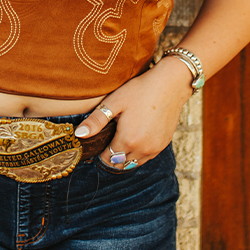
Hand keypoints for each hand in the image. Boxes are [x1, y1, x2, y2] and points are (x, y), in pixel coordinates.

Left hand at [73, 57, 193, 168]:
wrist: (170, 85)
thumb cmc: (140, 91)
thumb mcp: (114, 102)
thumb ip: (96, 121)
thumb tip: (79, 135)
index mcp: (128, 141)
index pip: (108, 160)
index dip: (100, 154)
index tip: (96, 145)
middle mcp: (143, 149)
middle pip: (121, 164)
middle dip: (111, 157)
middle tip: (106, 143)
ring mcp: (155, 148)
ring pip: (134, 163)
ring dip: (125, 157)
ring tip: (119, 141)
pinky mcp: (163, 144)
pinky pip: (147, 157)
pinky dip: (138, 154)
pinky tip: (134, 139)